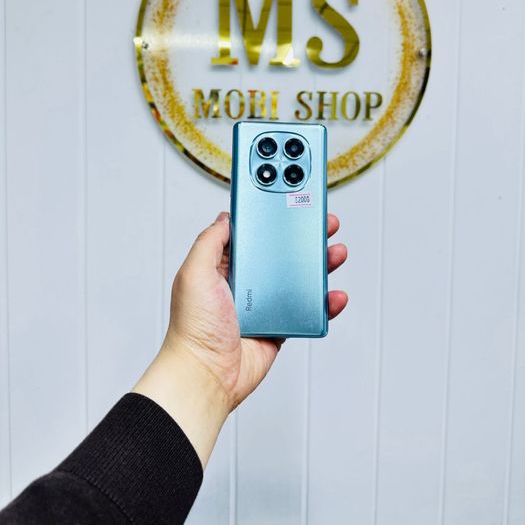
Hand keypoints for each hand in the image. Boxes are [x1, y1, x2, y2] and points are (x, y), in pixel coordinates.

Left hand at [134, 211, 347, 466]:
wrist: (206, 374)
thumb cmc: (193, 328)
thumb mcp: (193, 273)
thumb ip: (210, 241)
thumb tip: (227, 217)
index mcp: (224, 265)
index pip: (253, 233)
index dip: (271, 216)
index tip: (290, 199)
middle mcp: (245, 281)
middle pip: (282, 252)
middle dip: (304, 235)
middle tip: (323, 221)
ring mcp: (264, 304)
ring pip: (299, 277)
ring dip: (320, 264)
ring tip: (336, 252)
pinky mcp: (279, 326)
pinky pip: (307, 309)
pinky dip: (324, 302)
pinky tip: (334, 295)